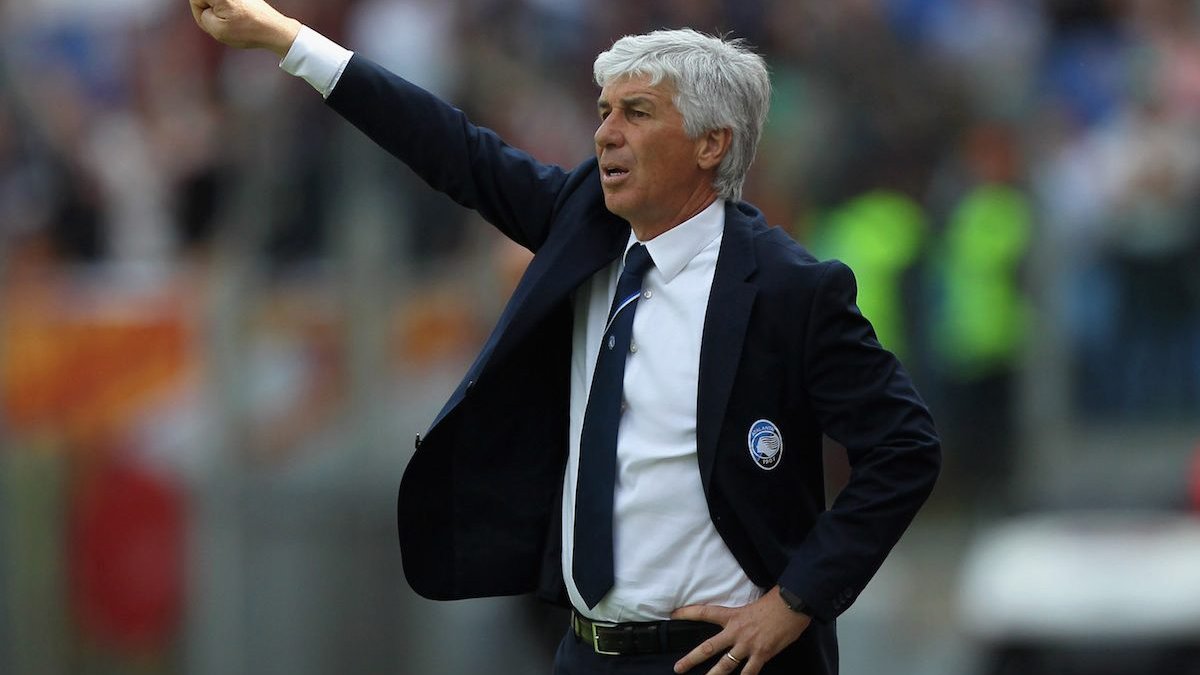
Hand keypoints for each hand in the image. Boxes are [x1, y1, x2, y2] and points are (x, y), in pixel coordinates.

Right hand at [188, 0, 300, 56]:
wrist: (274, 30)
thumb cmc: (248, 31)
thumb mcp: (216, 29)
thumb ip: (202, 15)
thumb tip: (205, 9)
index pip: (195, 0)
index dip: (200, 14)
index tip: (213, 22)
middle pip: (206, 0)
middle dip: (210, 12)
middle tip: (226, 24)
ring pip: (217, 3)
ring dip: (221, 13)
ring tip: (236, 22)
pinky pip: (228, 5)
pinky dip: (231, 12)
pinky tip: (242, 20)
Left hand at [671, 586, 810, 674]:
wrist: (793, 604)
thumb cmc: (776, 600)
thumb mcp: (754, 602)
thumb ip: (744, 613)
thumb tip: (743, 618)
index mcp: (733, 615)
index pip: (705, 612)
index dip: (687, 613)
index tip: (673, 615)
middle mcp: (736, 632)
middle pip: (708, 647)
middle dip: (691, 659)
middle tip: (678, 668)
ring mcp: (748, 645)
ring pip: (725, 665)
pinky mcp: (762, 654)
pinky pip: (750, 672)